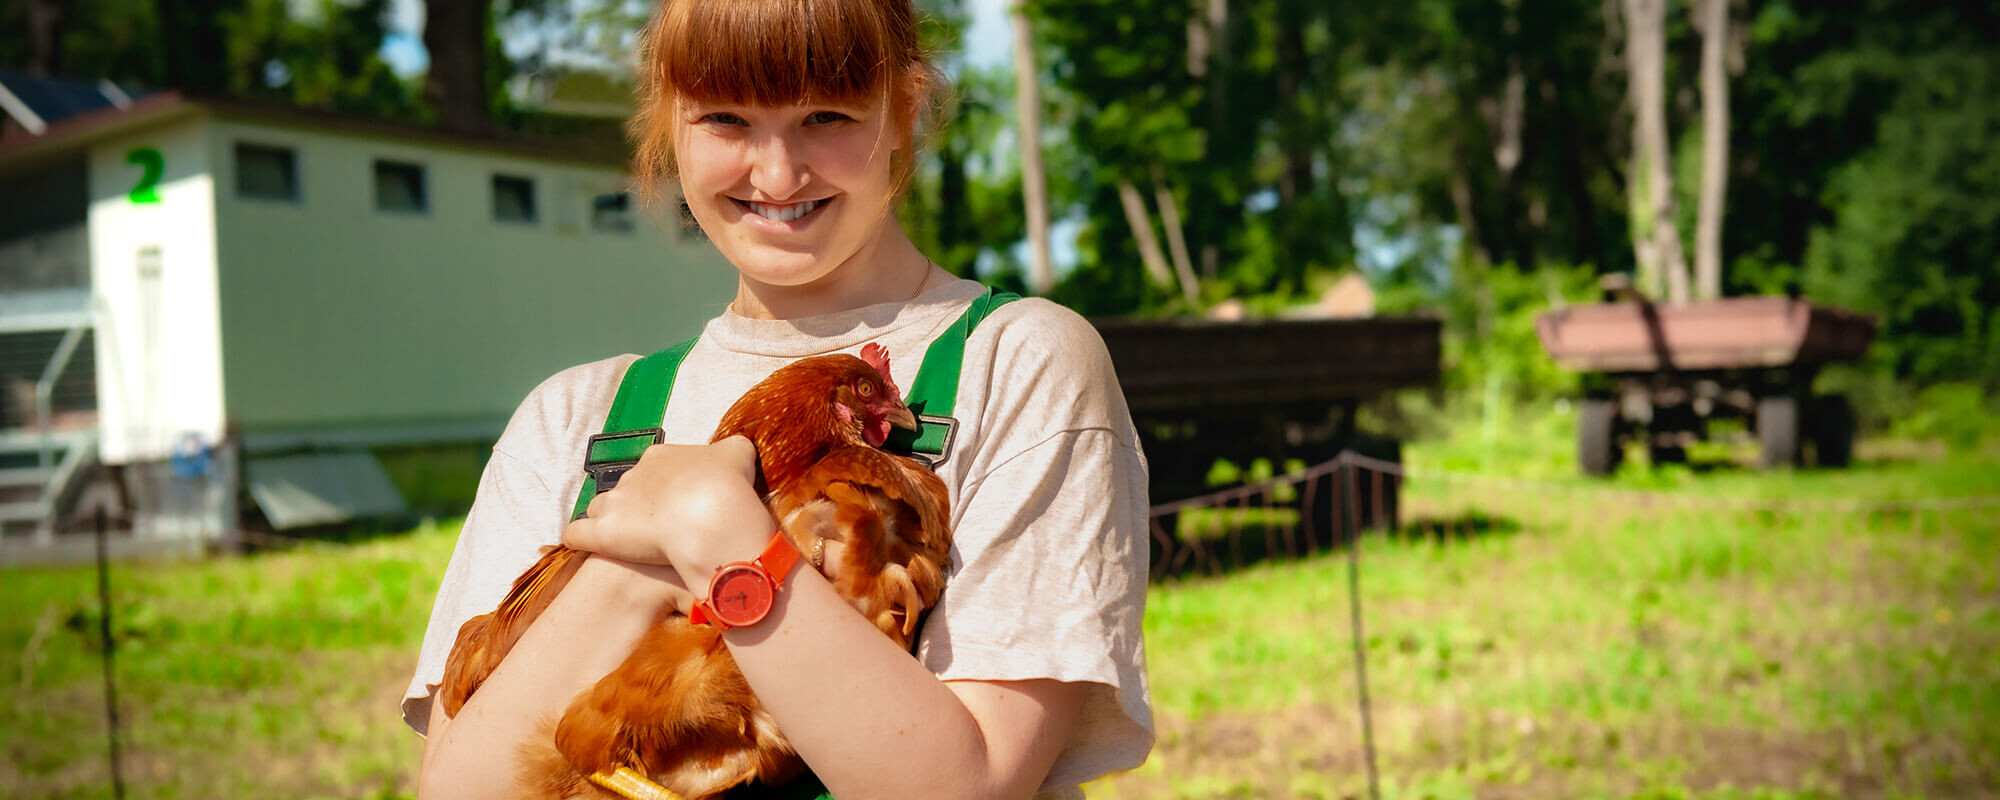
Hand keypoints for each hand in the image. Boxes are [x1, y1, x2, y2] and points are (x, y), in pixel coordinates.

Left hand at [563, 436, 775, 579]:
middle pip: (627, 489)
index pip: (652, 469)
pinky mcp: (603, 533)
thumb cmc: (727, 484)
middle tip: (661, 527)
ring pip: (600, 508)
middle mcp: (632, 475)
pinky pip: (576, 534)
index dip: (664, 488)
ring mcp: (615, 503)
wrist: (713, 515)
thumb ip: (732, 449)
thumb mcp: (737, 454)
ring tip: (627, 542)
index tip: (679, 504)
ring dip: (610, 521)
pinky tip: (590, 548)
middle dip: (639, 506)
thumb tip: (733, 450)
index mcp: (660, 457)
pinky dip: (580, 539)